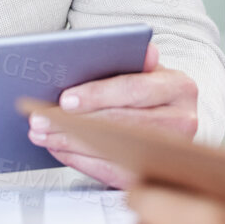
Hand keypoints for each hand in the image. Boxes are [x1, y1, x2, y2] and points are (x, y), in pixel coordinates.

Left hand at [28, 41, 198, 187]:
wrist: (168, 122)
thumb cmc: (148, 92)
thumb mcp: (145, 71)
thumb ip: (136, 60)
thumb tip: (145, 50)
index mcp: (180, 87)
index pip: (135, 89)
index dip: (98, 95)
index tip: (65, 100)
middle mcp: (183, 121)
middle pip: (121, 123)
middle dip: (75, 122)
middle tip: (41, 120)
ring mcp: (170, 153)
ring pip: (113, 150)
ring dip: (71, 143)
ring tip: (43, 135)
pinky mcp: (153, 174)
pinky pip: (112, 172)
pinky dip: (81, 161)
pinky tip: (59, 150)